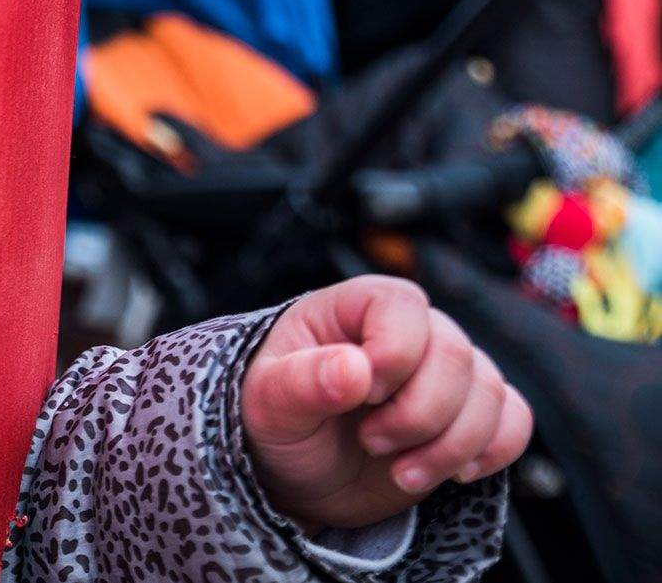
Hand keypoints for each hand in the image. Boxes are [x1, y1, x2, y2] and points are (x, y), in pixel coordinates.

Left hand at [243, 276, 529, 533]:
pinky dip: (492, 451)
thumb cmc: (278, 425)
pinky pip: (515, 418)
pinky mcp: (472, 413)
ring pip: (490, 392)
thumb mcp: (268, 406)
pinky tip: (451, 474)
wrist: (301, 477)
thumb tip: (355, 369)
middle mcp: (409, 331)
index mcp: (355, 307)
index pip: (402, 307)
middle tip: (371, 443)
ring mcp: (445, 372)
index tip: (360, 397)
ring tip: (399, 473)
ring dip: (450, 446)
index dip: (391, 357)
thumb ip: (302, 382)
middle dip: (418, 415)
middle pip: (455, 355)